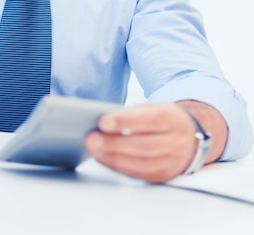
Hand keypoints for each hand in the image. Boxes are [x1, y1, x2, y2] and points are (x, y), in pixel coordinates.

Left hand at [84, 101, 226, 182]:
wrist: (193, 138)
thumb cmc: (166, 119)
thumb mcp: (156, 108)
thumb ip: (135, 113)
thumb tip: (106, 122)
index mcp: (173, 119)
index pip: (149, 120)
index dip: (125, 121)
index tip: (102, 121)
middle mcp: (176, 142)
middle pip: (143, 146)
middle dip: (114, 144)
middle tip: (91, 139)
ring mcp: (172, 162)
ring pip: (141, 163)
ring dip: (113, 157)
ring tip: (93, 149)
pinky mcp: (164, 176)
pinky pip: (139, 174)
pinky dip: (119, 166)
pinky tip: (103, 158)